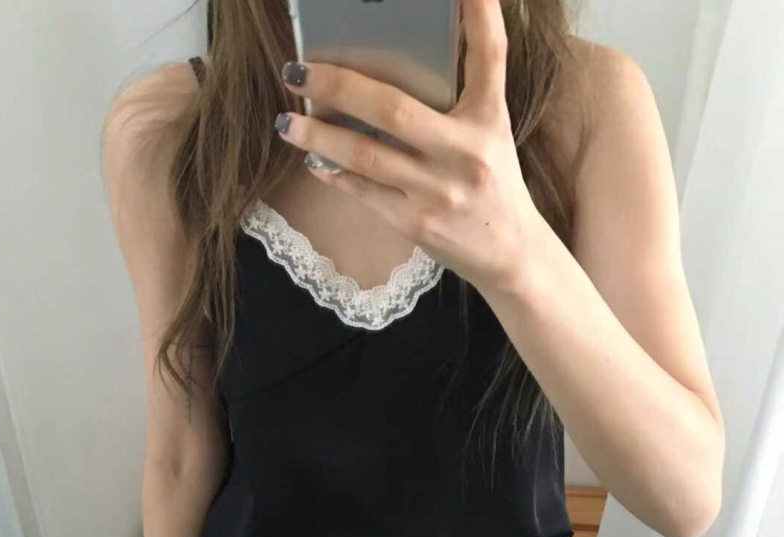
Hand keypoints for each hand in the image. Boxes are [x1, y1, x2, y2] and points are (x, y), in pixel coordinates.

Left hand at [274, 0, 540, 294]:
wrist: (510, 253)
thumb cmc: (492, 183)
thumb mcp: (490, 134)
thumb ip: (455, 101)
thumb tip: (390, 68)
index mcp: (489, 119)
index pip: (489, 57)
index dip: (480, 15)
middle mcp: (466, 153)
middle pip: (393, 110)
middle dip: (338, 86)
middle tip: (298, 70)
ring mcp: (438, 192)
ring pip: (366, 156)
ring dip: (318, 136)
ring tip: (286, 122)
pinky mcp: (417, 224)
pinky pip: (365, 192)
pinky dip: (335, 174)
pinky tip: (315, 161)